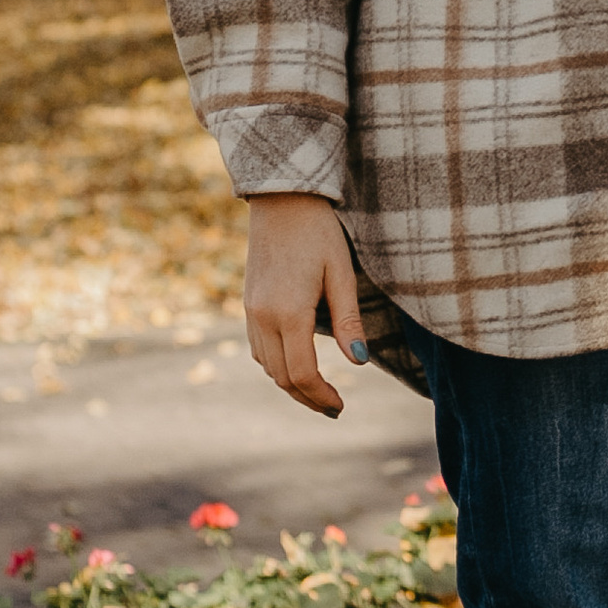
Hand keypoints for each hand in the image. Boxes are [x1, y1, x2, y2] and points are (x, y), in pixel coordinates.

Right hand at [245, 196, 366, 416]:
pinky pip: (258, 348)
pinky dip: (276, 364)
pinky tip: (296, 363)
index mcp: (288, 312)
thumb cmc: (318, 232)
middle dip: (307, 398)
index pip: (301, 373)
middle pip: (280, 377)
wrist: (281, 200)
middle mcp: (263, 317)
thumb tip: (359, 362)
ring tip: (318, 392)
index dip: (321, 396)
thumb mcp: (341, 273)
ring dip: (290, 384)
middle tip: (334, 408)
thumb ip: (349, 320)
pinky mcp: (248, 304)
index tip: (342, 405)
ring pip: (266, 366)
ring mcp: (250, 311)